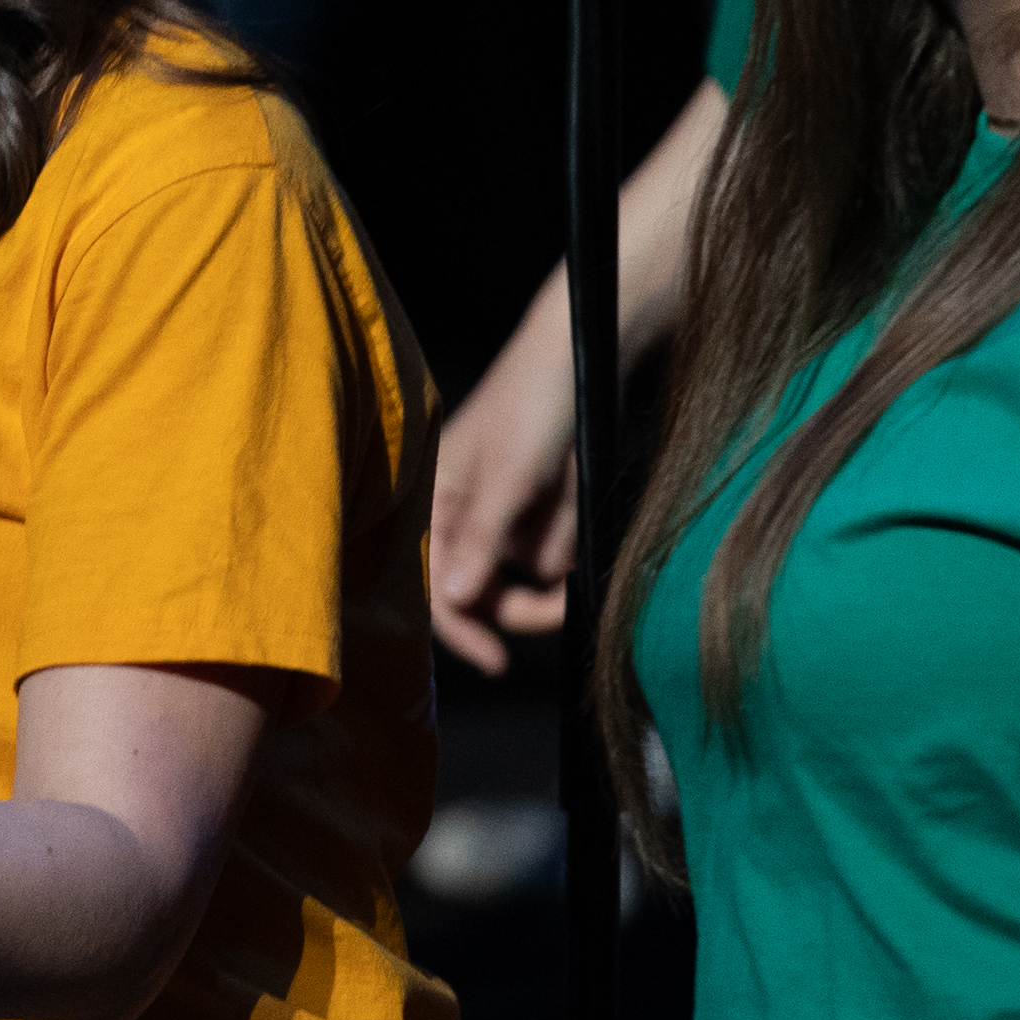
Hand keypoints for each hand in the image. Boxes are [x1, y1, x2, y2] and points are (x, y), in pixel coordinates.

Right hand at [426, 286, 579, 671]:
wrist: (583, 356)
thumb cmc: (532, 406)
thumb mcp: (507, 478)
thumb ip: (480, 542)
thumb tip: (454, 602)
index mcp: (436, 503)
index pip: (435, 586)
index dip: (460, 629)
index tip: (496, 663)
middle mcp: (465, 513)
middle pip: (485, 591)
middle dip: (524, 602)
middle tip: (567, 604)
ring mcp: (505, 512)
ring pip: (526, 573)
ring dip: (554, 559)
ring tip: (572, 515)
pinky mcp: (539, 507)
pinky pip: (553, 546)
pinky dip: (568, 534)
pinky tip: (576, 501)